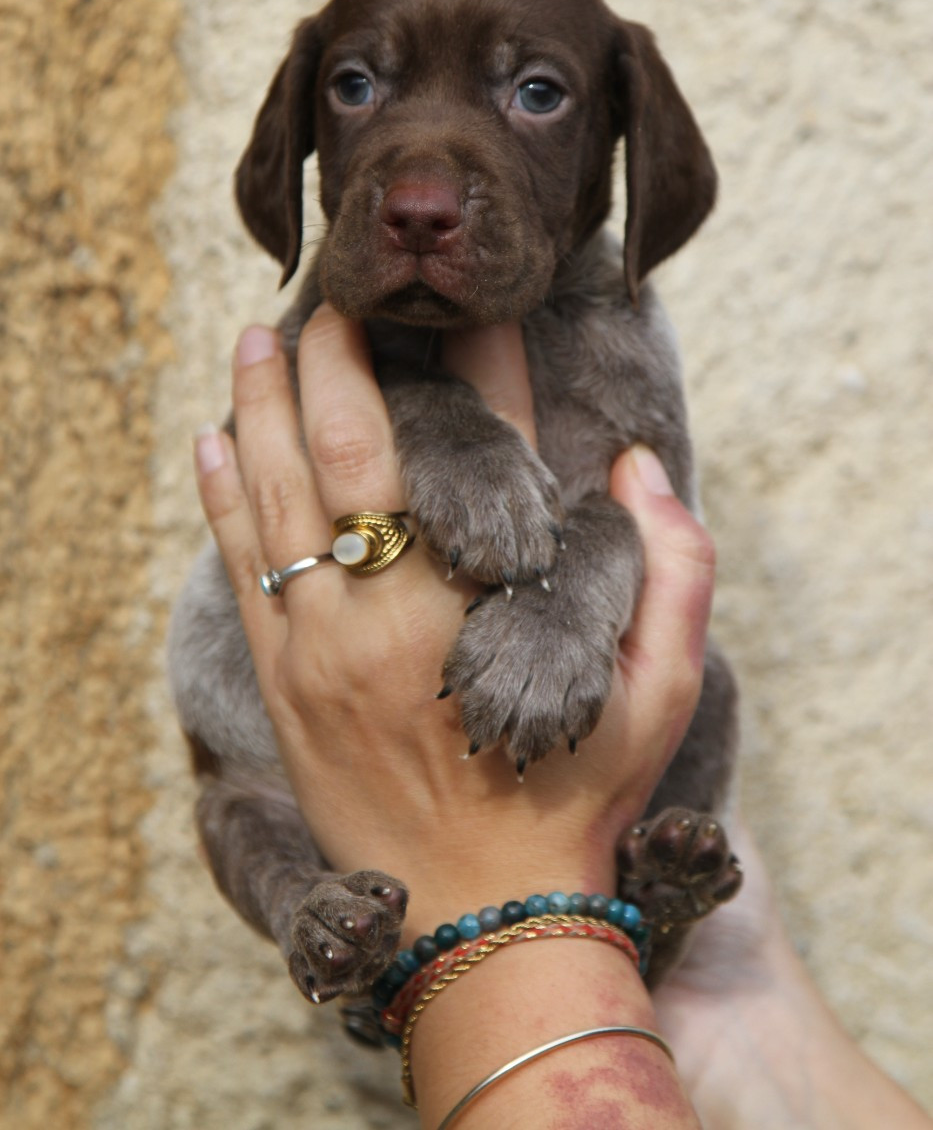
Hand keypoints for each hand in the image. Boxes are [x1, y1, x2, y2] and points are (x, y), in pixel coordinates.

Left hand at [194, 304, 715, 940]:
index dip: (473, 365)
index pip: (481, 446)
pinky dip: (224, 495)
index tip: (457, 312)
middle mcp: (395, 607)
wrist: (482, 918)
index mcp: (488, 598)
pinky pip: (241, 564)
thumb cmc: (576, 800)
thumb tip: (634, 468)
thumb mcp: (663, 693)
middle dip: (333, 361)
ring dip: (263, 408)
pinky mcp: (284, 682)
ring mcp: (325, 644)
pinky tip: (214, 443)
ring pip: (279, 494)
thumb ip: (672, 572)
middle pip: (352, 448)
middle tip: (327, 305)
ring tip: (254, 345)